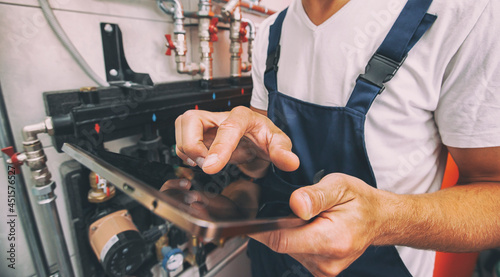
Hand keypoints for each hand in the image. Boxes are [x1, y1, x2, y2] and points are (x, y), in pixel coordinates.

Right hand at [175, 106, 298, 176]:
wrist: (259, 141)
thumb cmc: (266, 138)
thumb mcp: (279, 143)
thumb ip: (283, 152)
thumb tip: (290, 162)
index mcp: (243, 116)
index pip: (227, 128)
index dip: (218, 148)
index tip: (211, 167)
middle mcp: (221, 117)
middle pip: (191, 119)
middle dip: (192, 144)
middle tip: (206, 163)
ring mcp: (208, 124)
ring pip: (182, 126)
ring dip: (186, 149)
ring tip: (203, 163)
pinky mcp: (199, 134)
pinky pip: (181, 139)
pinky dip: (185, 153)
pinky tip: (199, 161)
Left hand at [249, 173, 391, 276]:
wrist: (379, 219)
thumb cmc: (360, 201)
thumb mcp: (339, 186)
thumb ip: (315, 195)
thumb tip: (295, 203)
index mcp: (332, 240)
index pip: (282, 240)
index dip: (263, 229)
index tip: (252, 219)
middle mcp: (327, 261)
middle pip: (283, 244)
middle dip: (282, 226)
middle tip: (297, 210)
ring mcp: (324, 269)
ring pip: (289, 249)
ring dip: (291, 233)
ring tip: (310, 218)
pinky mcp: (321, 271)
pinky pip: (297, 253)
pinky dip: (299, 240)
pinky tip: (312, 229)